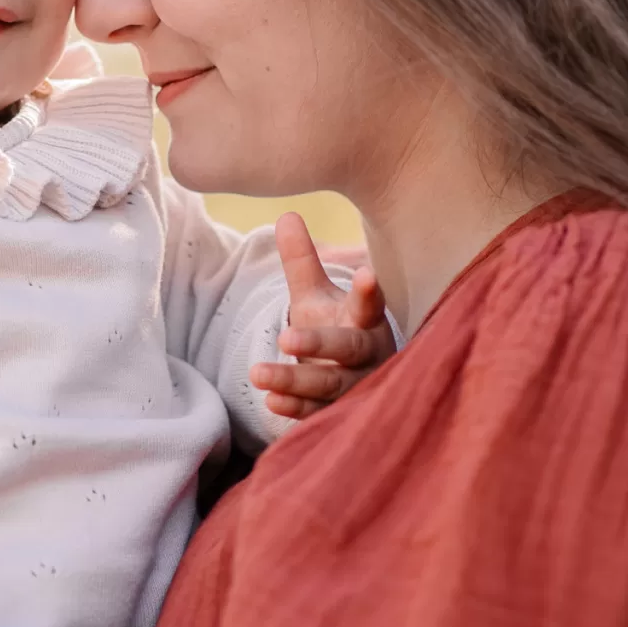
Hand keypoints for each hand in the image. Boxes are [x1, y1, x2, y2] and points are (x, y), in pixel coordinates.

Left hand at [249, 213, 394, 421]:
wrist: (352, 378)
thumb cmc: (335, 328)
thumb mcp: (315, 295)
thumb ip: (302, 261)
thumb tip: (286, 215)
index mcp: (365, 319)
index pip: (369, 303)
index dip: (367, 291)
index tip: (366, 273)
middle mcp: (368, 353)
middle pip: (349, 348)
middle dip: (319, 344)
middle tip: (286, 337)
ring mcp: (357, 386)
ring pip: (330, 384)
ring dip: (295, 380)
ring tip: (258, 373)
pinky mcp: (342, 411)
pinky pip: (320, 412)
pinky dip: (296, 407)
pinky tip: (271, 401)